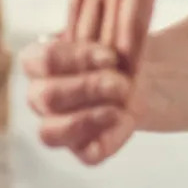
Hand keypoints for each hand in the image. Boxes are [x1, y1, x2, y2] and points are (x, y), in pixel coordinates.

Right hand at [21, 36, 139, 165]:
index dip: (75, 59)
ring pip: (50, 133)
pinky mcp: (83, 149)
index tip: (110, 56)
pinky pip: (88, 154)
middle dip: (87, 88)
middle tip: (121, 82)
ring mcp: (57, 125)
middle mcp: (40, 95)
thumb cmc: (119, 50)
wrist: (148, 74)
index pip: (41, 61)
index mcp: (38, 61)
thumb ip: (99, 34)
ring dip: (89, 117)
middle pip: (46, 97)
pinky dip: (110, 138)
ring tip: (122, 104)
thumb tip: (106, 42)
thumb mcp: (109, 34)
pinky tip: (128, 120)